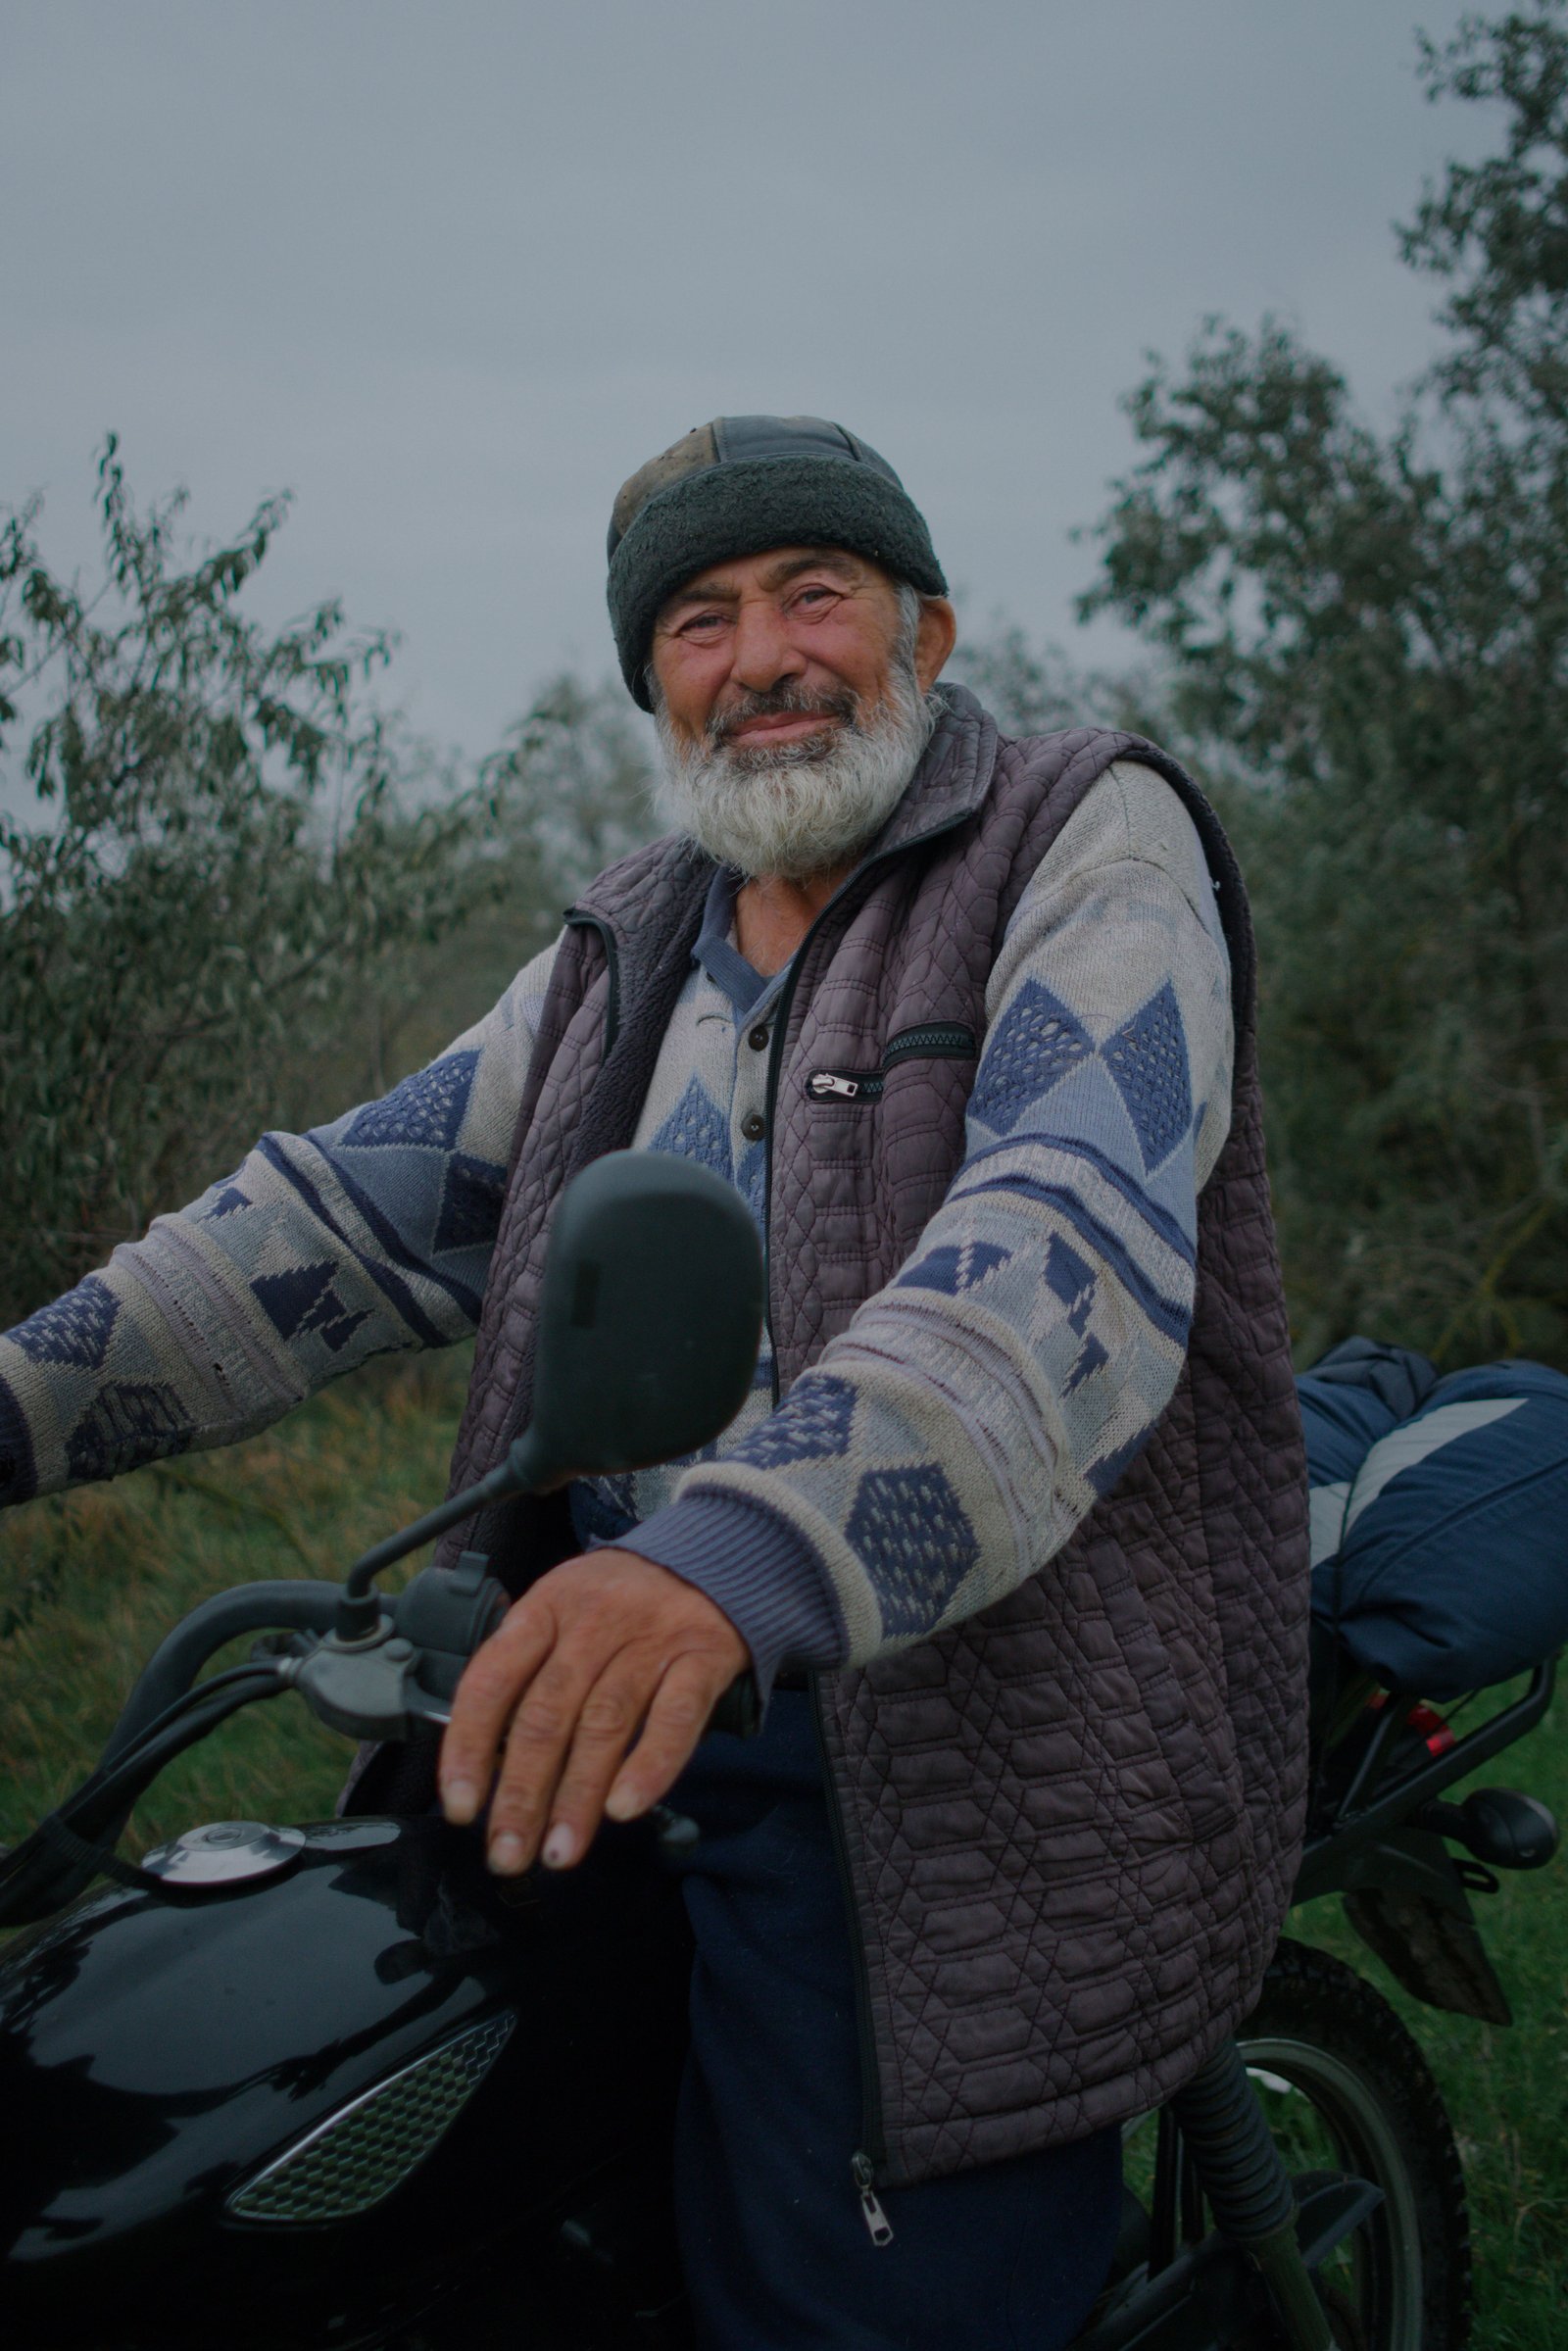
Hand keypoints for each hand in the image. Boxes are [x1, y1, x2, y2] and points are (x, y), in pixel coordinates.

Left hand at [437, 1548, 748, 1874]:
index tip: (461, 1807)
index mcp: (545, 1608)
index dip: (468, 1747)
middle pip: (546, 1715)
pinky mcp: (702, 1657)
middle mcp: (593, 1622)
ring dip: (577, 1797)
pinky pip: (674, 1718)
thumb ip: (528, 1668)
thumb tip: (484, 1759)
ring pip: (604, 1724)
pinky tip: (624, 1808)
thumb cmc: (623, 1599)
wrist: (715, 1556)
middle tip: (507, 1853)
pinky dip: (649, 1766)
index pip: (491, 1680)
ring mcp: (650, 1639)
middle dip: (521, 1794)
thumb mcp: (563, 1608)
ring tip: (559, 1852)